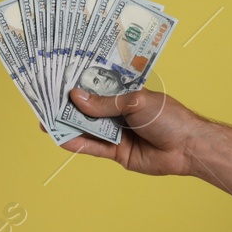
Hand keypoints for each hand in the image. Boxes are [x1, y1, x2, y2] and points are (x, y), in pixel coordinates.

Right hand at [53, 87, 206, 176]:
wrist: (187, 147)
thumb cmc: (169, 117)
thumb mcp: (136, 102)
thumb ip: (106, 103)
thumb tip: (75, 97)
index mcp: (128, 94)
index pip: (100, 87)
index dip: (80, 84)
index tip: (58, 79)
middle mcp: (120, 112)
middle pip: (89, 109)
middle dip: (68, 106)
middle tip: (44, 102)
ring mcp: (117, 132)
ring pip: (88, 128)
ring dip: (68, 125)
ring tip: (45, 120)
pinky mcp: (117, 152)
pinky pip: (93, 147)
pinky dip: (77, 143)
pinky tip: (61, 138)